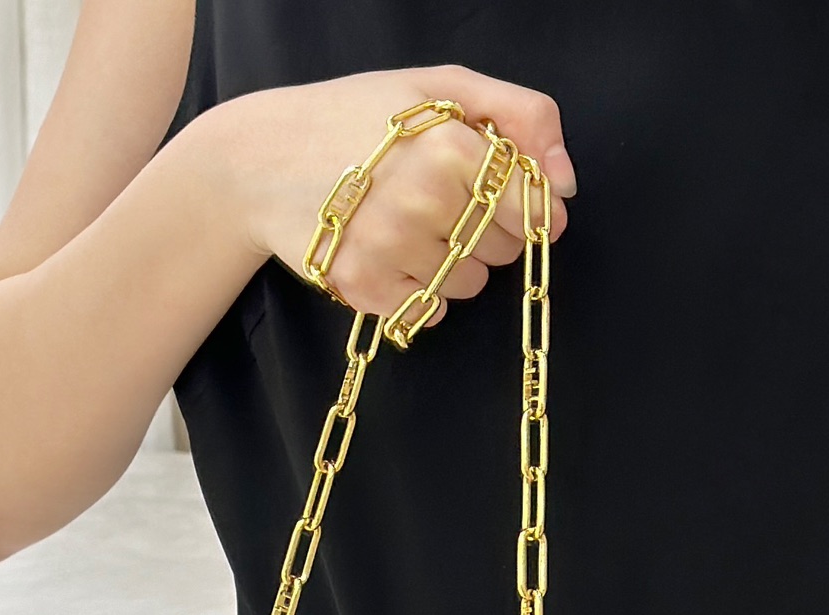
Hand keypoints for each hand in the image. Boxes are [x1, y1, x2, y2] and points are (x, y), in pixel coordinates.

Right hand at [202, 66, 574, 322]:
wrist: (262, 158)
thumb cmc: (359, 118)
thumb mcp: (441, 88)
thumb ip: (521, 116)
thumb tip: (566, 183)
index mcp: (452, 146)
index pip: (535, 210)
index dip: (520, 203)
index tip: (491, 189)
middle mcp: (424, 201)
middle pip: (504, 250)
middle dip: (483, 228)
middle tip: (434, 197)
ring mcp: (392, 250)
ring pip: (470, 286)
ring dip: (449, 262)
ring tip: (404, 223)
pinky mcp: (365, 289)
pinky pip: (428, 311)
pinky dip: (416, 289)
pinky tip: (384, 251)